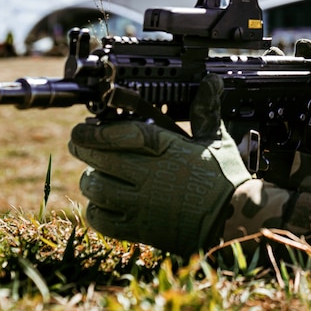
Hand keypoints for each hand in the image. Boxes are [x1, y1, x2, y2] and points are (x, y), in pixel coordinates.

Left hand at [68, 74, 251, 255]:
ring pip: (98, 189)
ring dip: (90, 179)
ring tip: (93, 173)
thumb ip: (205, 110)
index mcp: (168, 150)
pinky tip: (100, 203)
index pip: (124, 135)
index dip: (98, 130)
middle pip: (102, 160)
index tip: (83, 127)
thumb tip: (211, 82)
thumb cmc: (224, 178)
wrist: (232, 219)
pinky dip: (95, 210)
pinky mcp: (140, 228)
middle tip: (78, 143)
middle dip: (84, 149)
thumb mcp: (216, 139)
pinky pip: (103, 220)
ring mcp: (142, 204)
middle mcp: (151, 176)